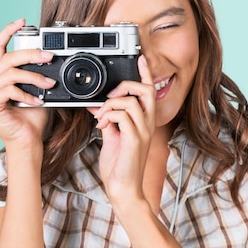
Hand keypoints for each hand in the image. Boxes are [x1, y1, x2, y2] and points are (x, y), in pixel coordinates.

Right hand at [0, 19, 55, 149]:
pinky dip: (27, 94)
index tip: (22, 22)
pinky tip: (38, 101)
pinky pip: (9, 91)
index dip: (8, 32)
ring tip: (49, 84)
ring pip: (10, 74)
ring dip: (34, 76)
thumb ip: (37, 73)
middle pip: (8, 58)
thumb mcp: (37, 89)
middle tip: (49, 56)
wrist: (28, 140)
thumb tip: (50, 57)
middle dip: (31, 54)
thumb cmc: (33, 117)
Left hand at [88, 55, 154, 202]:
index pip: (149, 91)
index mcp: (144, 122)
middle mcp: (148, 124)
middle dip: (125, 86)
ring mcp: (143, 131)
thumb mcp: (113, 138)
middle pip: (145, 90)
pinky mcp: (135, 139)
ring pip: (129, 101)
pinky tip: (102, 127)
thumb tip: (98, 107)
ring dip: (110, 105)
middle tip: (110, 97)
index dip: (145, 73)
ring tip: (101, 119)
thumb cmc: (120, 166)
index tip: (140, 57)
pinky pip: (122, 116)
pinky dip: (108, 117)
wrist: (123, 189)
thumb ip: (109, 120)